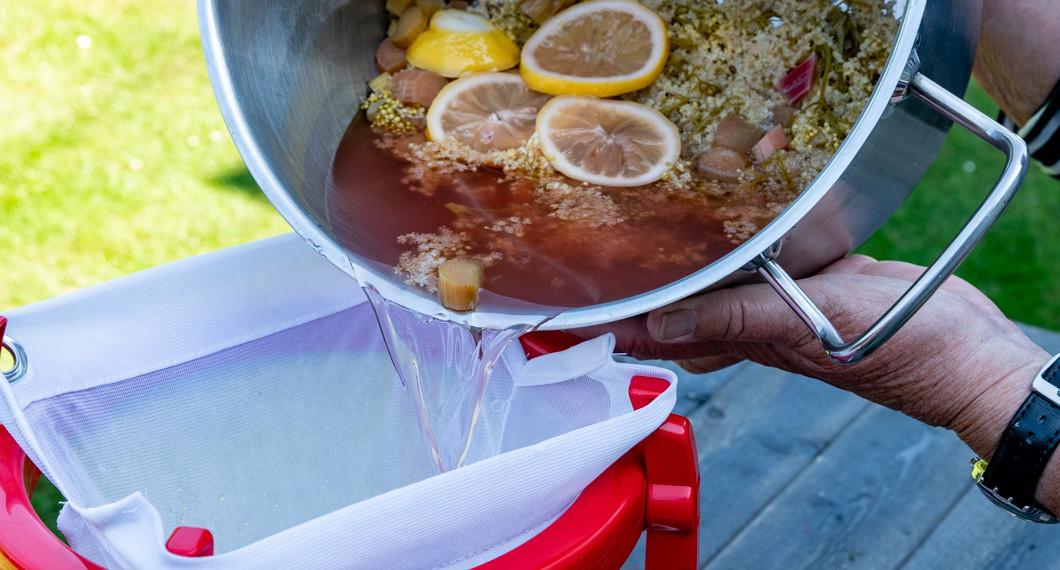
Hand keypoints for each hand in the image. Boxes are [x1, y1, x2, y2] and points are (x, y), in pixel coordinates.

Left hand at [575, 255, 1049, 459]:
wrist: (965, 353)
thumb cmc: (900, 347)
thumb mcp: (810, 324)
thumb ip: (735, 321)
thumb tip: (658, 327)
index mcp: (743, 341)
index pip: (654, 334)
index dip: (605, 324)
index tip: (558, 314)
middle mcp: (750, 329)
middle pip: (668, 318)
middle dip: (624, 302)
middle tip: (584, 276)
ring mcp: (777, 312)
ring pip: (706, 296)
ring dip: (668, 280)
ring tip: (629, 254)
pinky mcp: (806, 292)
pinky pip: (749, 279)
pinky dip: (722, 264)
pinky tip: (713, 242)